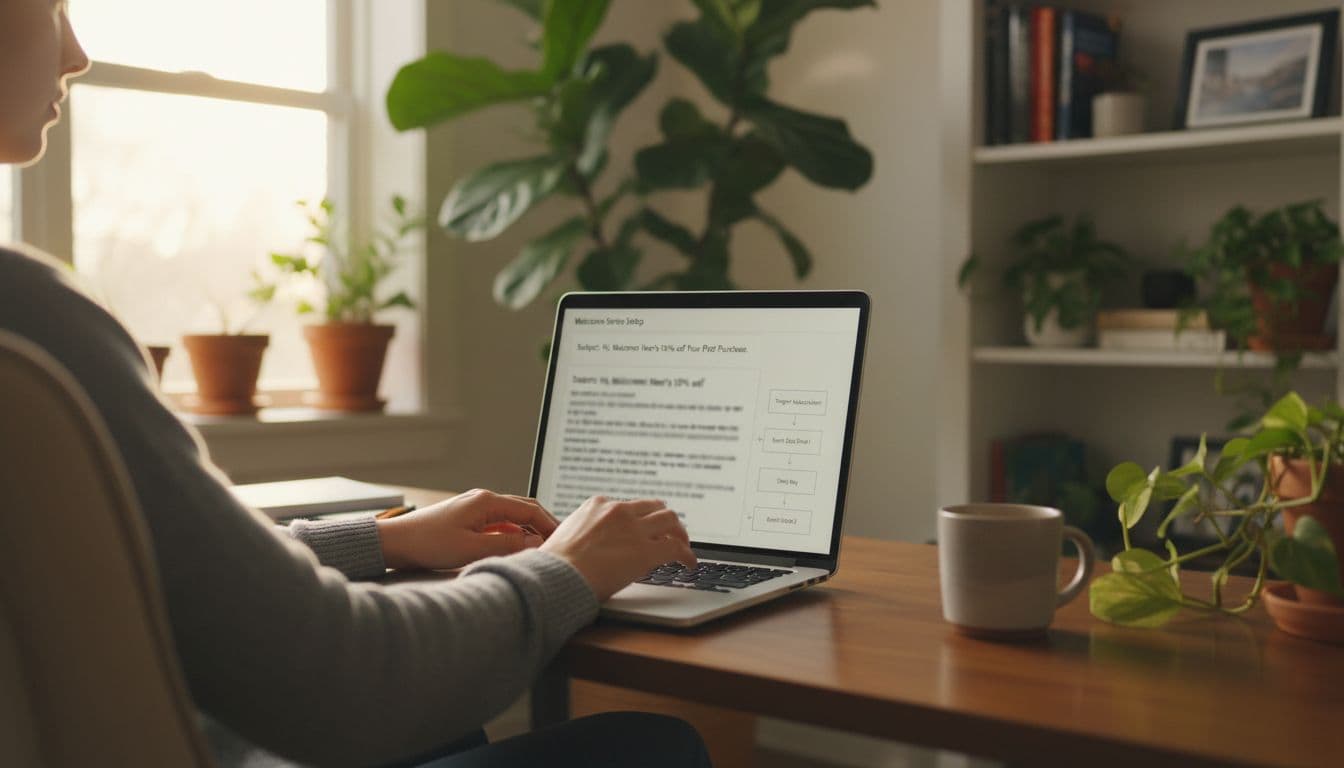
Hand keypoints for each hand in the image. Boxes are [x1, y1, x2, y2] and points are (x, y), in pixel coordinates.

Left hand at [376, 489, 558, 570]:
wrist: (396, 542)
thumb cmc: (428, 543)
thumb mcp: (472, 549)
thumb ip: (507, 545)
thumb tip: (535, 543)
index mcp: (487, 502)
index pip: (530, 510)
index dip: (550, 525)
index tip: (565, 540)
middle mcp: (483, 500)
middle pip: (523, 510)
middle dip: (543, 526)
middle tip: (560, 545)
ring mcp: (474, 508)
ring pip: (511, 519)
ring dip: (527, 533)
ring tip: (541, 551)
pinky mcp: (466, 520)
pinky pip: (497, 525)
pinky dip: (511, 536)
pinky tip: (515, 550)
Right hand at [540, 496, 695, 600]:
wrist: (555, 576)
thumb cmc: (553, 565)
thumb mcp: (565, 537)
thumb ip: (583, 534)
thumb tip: (585, 547)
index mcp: (597, 505)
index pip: (629, 506)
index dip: (640, 519)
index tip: (643, 530)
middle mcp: (618, 511)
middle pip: (654, 507)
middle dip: (665, 520)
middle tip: (670, 534)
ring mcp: (633, 528)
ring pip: (671, 520)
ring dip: (679, 533)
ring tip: (683, 546)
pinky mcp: (646, 550)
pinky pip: (676, 548)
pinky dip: (686, 555)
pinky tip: (688, 564)